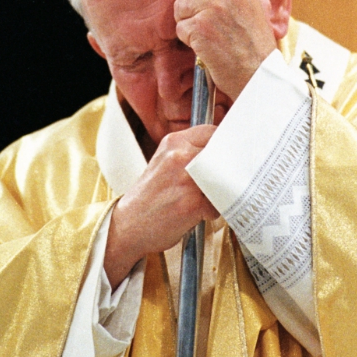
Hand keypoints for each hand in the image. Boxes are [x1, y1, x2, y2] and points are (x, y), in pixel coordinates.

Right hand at [104, 125, 218, 288]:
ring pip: (225, 180)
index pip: (213, 132)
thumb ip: (190, 154)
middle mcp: (180, 157)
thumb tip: (226, 152)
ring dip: (220, 191)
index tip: (230, 154)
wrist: (127, 224)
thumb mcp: (164, 163)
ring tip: (203, 199)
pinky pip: (219, 204)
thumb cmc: (149, 197)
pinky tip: (196, 214)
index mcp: (173, 143)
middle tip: (223, 179)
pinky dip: (212, 212)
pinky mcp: (193, 203)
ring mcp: (187, 180)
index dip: (225, 144)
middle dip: (228, 169)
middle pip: (225, 154)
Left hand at [174, 0, 277, 99]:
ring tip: (206, 33)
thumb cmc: (252, 44)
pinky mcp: (202, 28)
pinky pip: (180, 26)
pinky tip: (204, 46)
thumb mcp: (251, 6)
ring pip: (179, 4)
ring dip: (186, 20)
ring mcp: (215, 8)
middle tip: (194, 13)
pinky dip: (187, 38)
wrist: (258, 74)